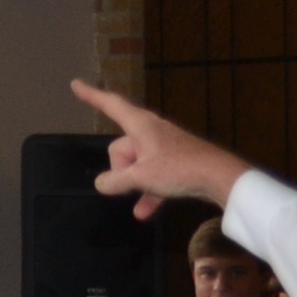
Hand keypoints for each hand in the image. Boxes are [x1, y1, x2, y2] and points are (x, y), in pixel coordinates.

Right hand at [71, 79, 247, 216]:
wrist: (220, 177)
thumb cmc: (179, 168)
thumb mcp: (141, 176)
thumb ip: (116, 180)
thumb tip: (101, 183)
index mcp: (141, 125)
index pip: (110, 105)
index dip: (92, 96)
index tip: (75, 85)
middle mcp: (151, 131)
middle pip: (121, 148)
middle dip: (121, 168)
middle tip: (132, 183)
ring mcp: (165, 147)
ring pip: (137, 164)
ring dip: (135, 184)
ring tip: (138, 204)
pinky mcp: (176, 162)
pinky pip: (153, 175)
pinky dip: (148, 191)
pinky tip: (144, 212)